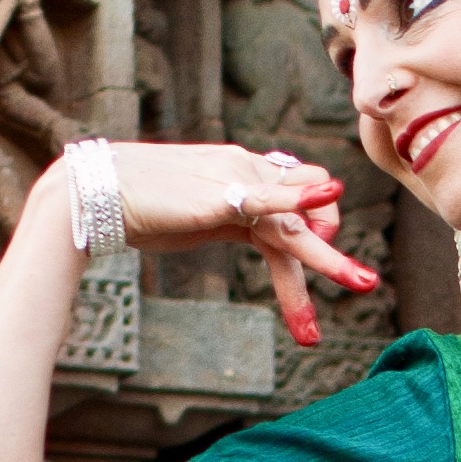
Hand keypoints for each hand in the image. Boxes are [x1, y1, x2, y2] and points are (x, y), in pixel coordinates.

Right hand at [41, 140, 378, 352]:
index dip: (309, 238)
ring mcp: (237, 183)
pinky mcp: (221, 196)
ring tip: (363, 284)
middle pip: (303, 217)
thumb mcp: (190, 216)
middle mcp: (247, 174)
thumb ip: (218, 218)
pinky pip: (271, 197)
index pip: (292, 205)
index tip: (301, 287)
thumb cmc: (133, 206)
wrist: (95, 192)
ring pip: (297, 221)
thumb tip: (227, 226)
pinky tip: (329, 198)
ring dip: (329, 259)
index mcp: (241, 179)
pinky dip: (301, 199)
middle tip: (365, 284)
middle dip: (330, 257)